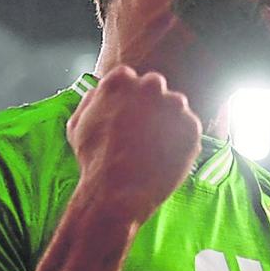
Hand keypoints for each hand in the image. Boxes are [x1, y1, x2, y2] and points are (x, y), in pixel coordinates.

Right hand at [67, 66, 201, 223]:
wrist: (118, 191)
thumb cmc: (94, 161)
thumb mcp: (77, 125)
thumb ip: (90, 101)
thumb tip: (97, 93)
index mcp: (121, 80)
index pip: (129, 79)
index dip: (128, 98)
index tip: (127, 114)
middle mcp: (151, 86)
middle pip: (155, 88)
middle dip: (150, 104)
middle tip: (142, 131)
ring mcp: (175, 105)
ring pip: (175, 108)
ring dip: (168, 122)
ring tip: (154, 148)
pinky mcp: (192, 126)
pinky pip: (189, 130)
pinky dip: (181, 141)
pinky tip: (166, 157)